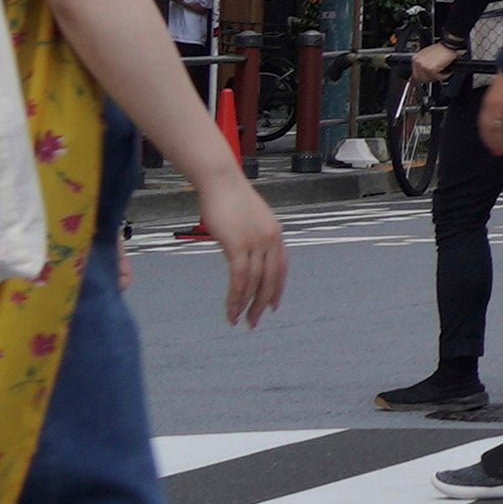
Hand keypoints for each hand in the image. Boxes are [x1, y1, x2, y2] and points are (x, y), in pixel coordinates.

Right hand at [185, 168, 288, 324]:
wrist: (220, 180)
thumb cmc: (229, 198)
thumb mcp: (247, 220)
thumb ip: (251, 239)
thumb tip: (243, 256)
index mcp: (275, 234)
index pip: (281, 268)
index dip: (276, 289)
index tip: (271, 306)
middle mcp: (271, 239)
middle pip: (271, 280)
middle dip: (261, 304)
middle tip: (253, 322)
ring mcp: (256, 242)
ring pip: (254, 283)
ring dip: (245, 305)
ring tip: (237, 320)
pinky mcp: (238, 245)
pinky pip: (239, 278)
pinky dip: (235, 297)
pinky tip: (230, 308)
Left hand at [475, 75, 502, 154]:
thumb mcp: (501, 91)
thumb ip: (499, 103)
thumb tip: (501, 114)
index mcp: (487, 101)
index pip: (483, 123)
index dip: (486, 136)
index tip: (489, 144)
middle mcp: (491, 104)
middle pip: (489, 128)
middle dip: (492, 141)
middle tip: (496, 152)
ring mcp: (500, 105)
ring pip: (498, 128)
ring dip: (501, 141)